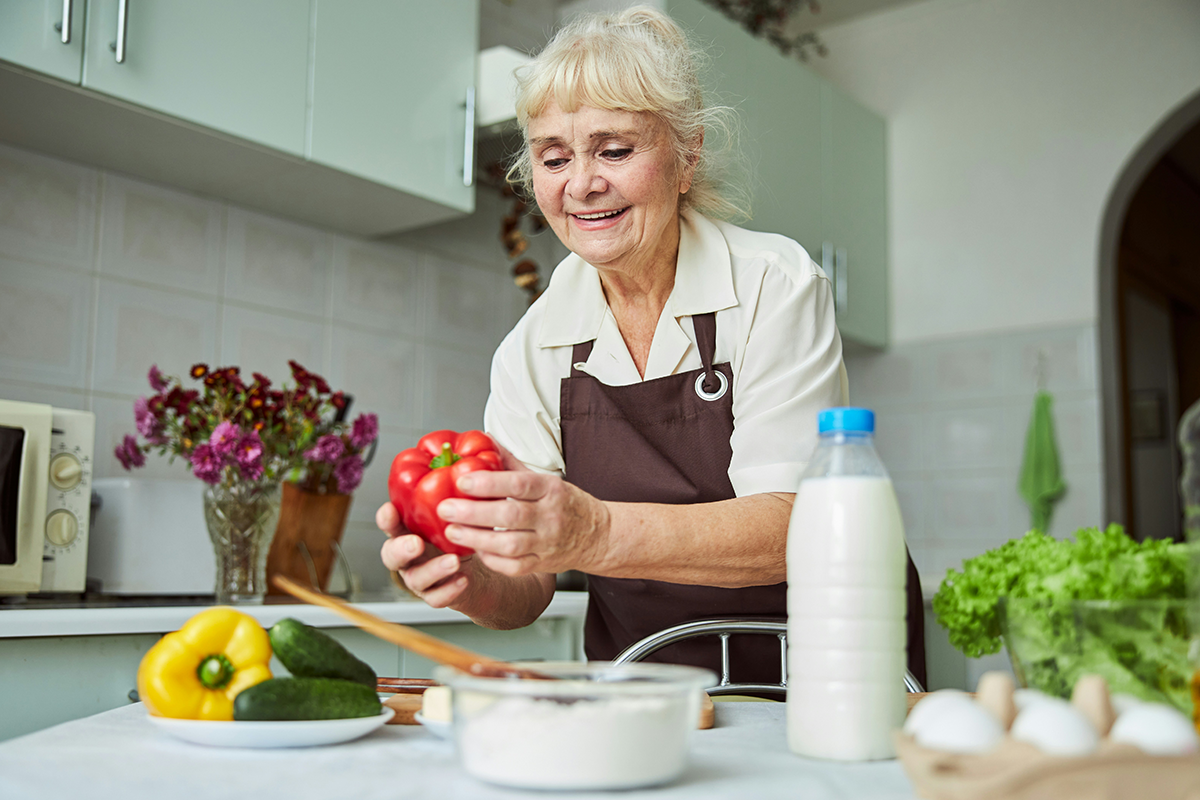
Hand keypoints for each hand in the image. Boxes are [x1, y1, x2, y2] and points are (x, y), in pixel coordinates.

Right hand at [377, 502, 472, 607]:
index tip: (390, 510)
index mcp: (408, 531)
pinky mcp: (434, 595)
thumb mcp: (458, 514)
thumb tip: (466, 463)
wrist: (477, 572)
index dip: (386, 519)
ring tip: (453, 561)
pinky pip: (436, 598)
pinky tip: (463, 579)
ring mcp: (419, 577)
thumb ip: (456, 496)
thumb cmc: (460, 537)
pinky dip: (449, 590)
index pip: (390, 524)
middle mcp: (408, 556)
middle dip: (401, 549)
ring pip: (415, 578)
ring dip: (433, 570)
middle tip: (416, 543)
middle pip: (391, 555)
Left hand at [434, 444, 610, 576]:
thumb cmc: (564, 503)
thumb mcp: (544, 479)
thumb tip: (483, 440)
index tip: (461, 480)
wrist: (596, 535)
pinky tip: (475, 551)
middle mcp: (550, 516)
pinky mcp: (543, 564)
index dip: (489, 482)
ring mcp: (547, 543)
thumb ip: (510, 464)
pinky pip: (514, 567)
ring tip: (452, 532)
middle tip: (445, 509)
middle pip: (510, 516)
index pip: (518, 484)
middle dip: (474, 513)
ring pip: (510, 545)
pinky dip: (492, 560)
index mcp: (550, 489)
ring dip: (477, 539)